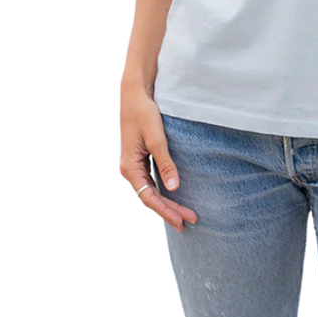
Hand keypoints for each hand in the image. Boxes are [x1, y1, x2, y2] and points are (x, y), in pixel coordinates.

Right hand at [120, 88, 198, 231]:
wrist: (135, 94)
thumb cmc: (144, 113)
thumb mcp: (156, 138)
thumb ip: (165, 163)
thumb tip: (173, 187)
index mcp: (129, 167)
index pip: (148, 197)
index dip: (166, 210)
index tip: (182, 220)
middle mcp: (130, 169)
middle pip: (150, 197)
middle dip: (169, 210)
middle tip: (188, 222)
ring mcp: (134, 164)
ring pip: (151, 190)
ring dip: (167, 202)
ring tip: (183, 215)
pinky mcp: (140, 157)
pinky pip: (151, 180)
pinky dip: (163, 190)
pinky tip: (173, 195)